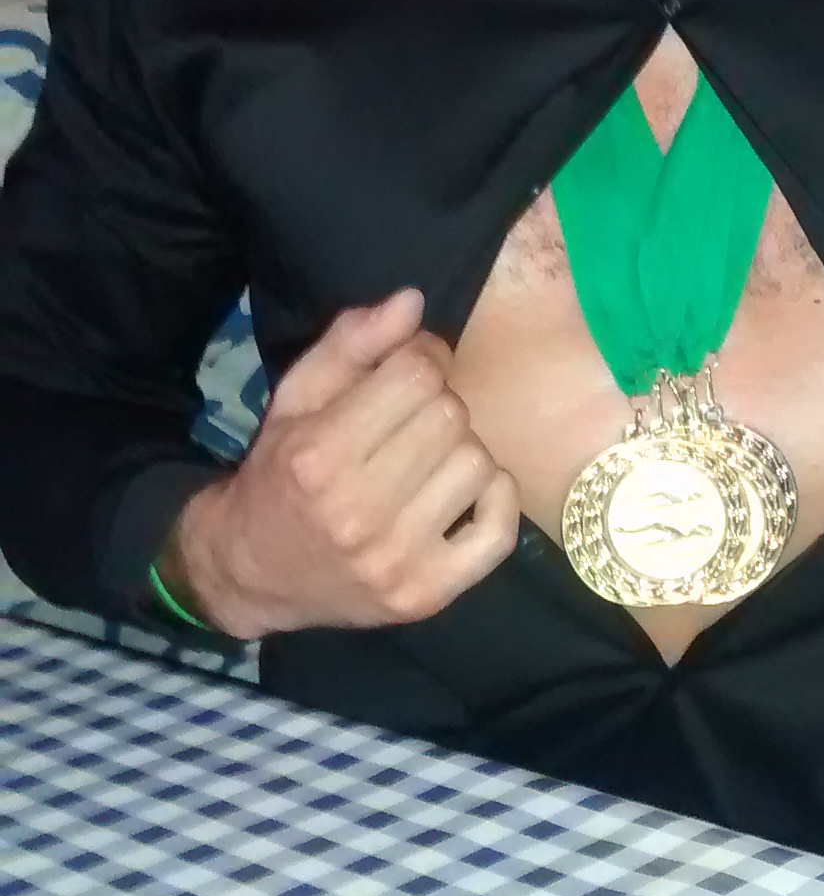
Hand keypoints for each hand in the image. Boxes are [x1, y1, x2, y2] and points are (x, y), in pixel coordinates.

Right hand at [163, 289, 519, 636]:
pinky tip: (463, 495)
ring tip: (427, 461)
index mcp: (320, 454)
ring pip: (478, 464)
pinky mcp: (427, 594)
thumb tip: (413, 301)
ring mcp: (396, 559)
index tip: (411, 369)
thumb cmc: (279, 474)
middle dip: (437, 404)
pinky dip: (494, 500)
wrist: (252, 572)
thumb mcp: (296, 399)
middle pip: (451, 416)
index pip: (416, 375)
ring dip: (460, 451)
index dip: (423, 357)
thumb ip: (350, 344)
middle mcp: (358, 511)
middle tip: (413, 420)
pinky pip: (499, 529)